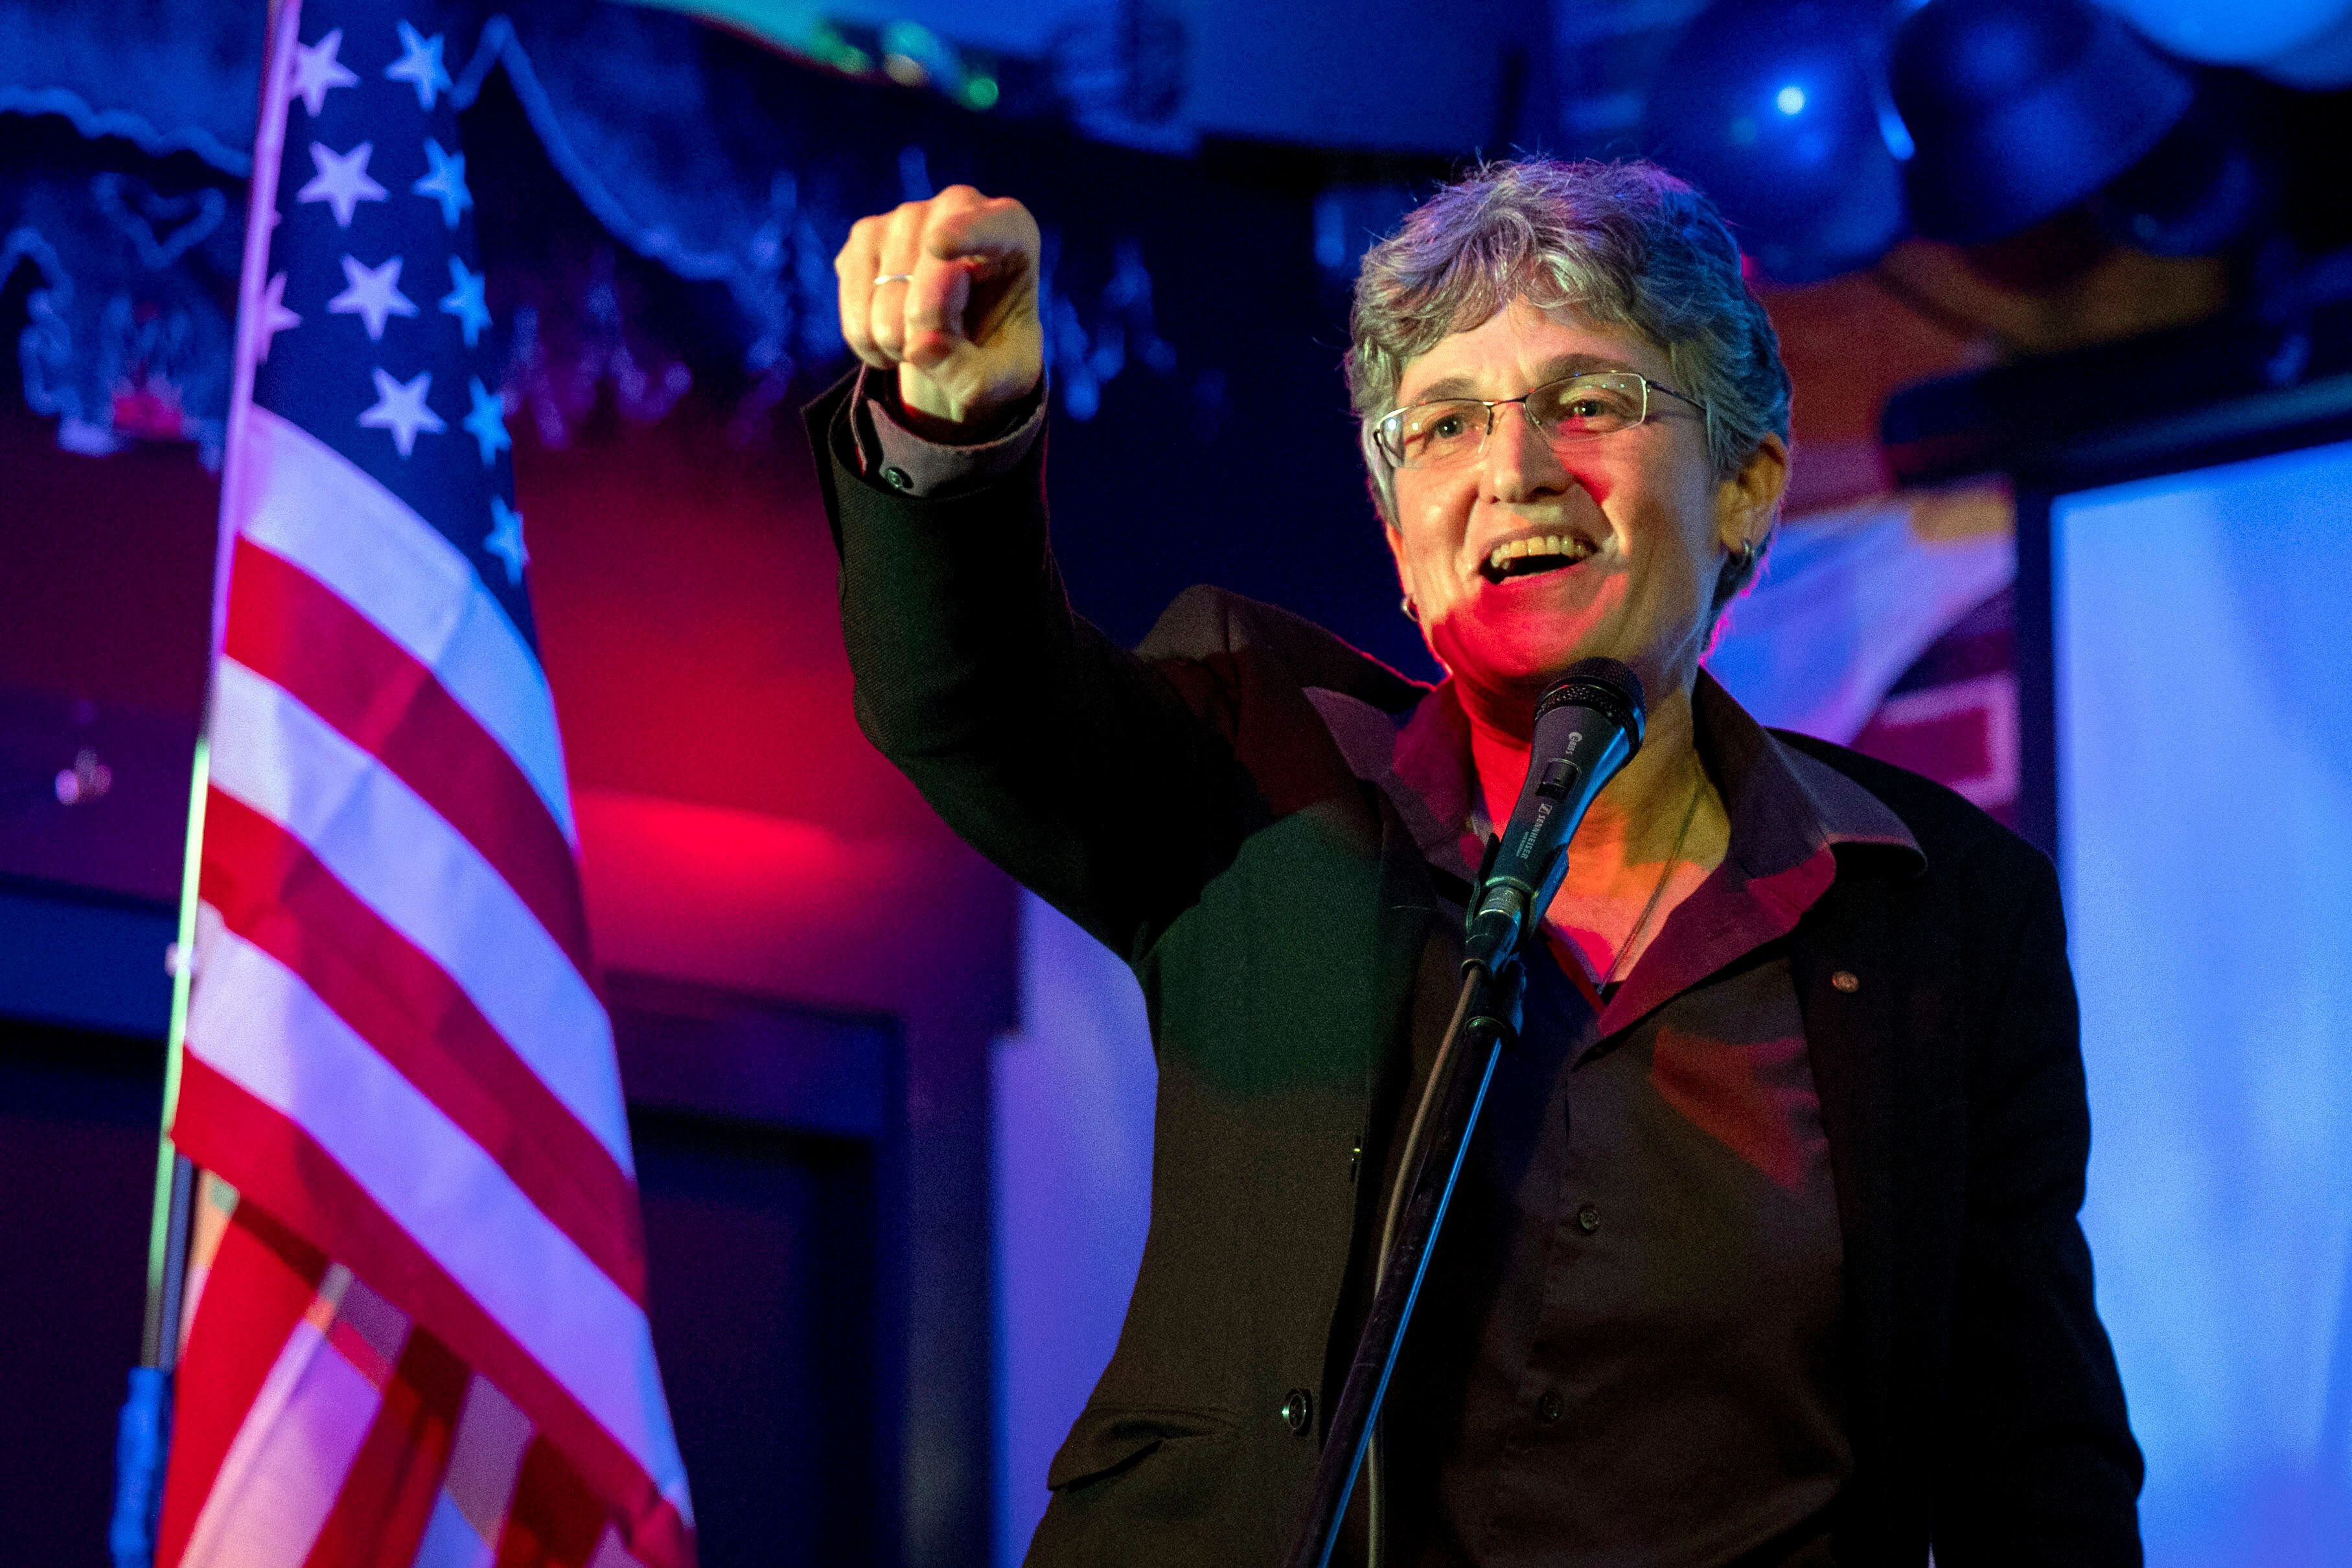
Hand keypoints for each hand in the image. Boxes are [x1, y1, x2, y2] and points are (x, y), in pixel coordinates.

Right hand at [835, 186, 1043, 432]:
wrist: (961, 348)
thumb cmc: (994, 356)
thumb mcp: (998, 382)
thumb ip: (969, 373)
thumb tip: (920, 346)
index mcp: (1012, 231)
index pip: (989, 225)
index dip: (964, 234)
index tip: (939, 247)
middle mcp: (958, 207)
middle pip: (925, 266)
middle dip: (923, 324)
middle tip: (940, 349)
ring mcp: (906, 216)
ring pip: (885, 283)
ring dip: (894, 339)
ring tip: (917, 348)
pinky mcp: (866, 235)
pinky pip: (852, 293)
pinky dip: (865, 337)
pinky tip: (889, 343)